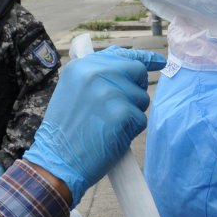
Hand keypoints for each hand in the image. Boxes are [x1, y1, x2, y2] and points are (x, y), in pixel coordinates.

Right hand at [22, 47, 166, 204]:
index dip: (144, 58)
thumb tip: (129, 65)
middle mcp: (96, 73)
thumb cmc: (65, 132)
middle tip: (123, 108)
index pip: (121, 54)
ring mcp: (110, 92)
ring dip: (131, 114)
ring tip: (107, 126)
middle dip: (136, 90)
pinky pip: (141, 119)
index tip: (160, 62)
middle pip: (137, 72)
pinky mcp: (122, 113)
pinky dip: (130, 131)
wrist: (56, 162)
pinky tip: (111, 137)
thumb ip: (96, 75)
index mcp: (82, 66)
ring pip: (141, 98)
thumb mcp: (72, 92)